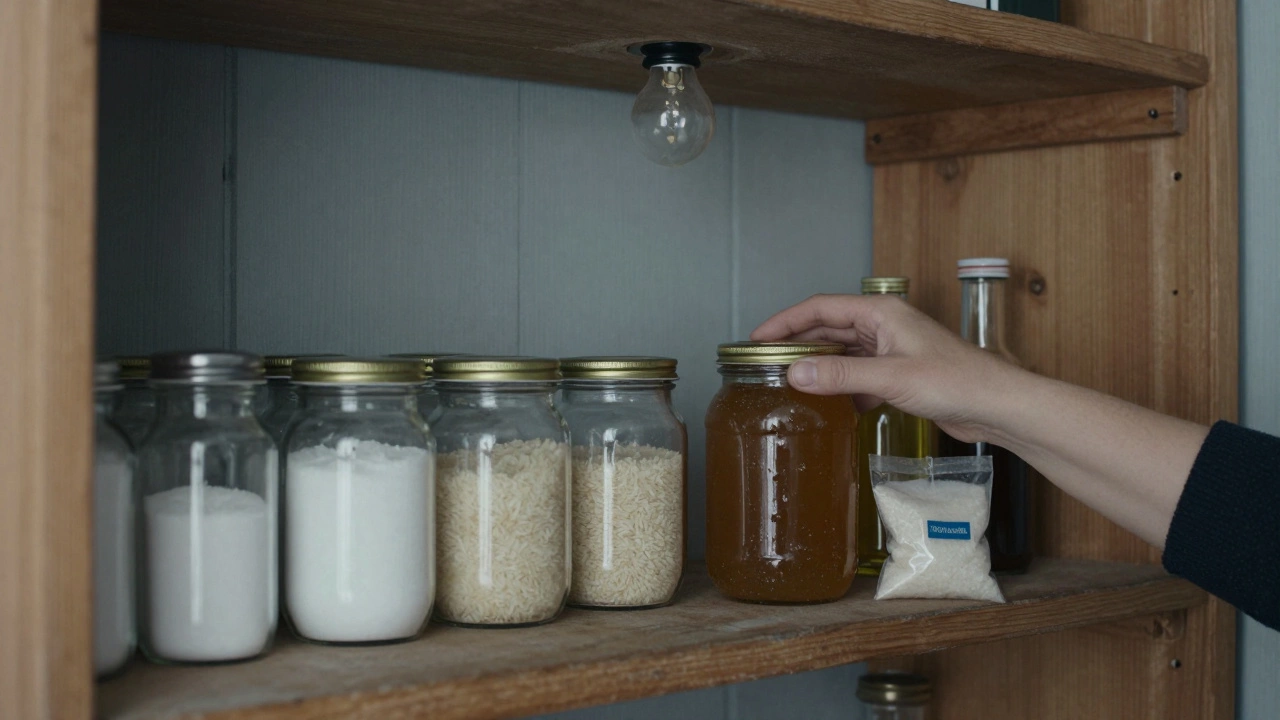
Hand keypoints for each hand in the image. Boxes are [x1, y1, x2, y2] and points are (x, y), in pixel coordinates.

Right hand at [750, 294, 1026, 442]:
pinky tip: (829, 404)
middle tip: (765, 363)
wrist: (996, 406)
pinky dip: (841, 386)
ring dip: (818, 366)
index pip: (821, 307)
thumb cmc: (956, 381)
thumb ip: (840, 374)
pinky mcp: (898, 374)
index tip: (757, 338)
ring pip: (843, 353)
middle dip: (797, 343)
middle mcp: (884, 325)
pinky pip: (858, 375)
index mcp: (881, 312)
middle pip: (828, 328)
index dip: (785, 321)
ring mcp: (891, 349)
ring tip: (789, 383)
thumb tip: (795, 372)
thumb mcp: (890, 377)